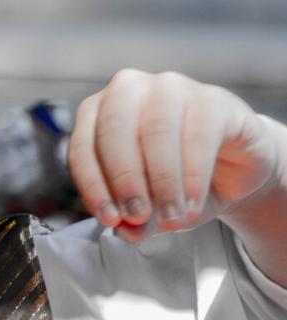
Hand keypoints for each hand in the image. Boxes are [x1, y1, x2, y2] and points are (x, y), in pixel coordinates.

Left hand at [69, 70, 286, 243]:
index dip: (93, 186)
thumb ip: (133, 218)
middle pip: (115, 133)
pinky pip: (198, 136)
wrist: (235, 171)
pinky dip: (193, 176)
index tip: (109, 218)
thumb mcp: (150, 206)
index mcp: (98, 112)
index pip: (83, 147)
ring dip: (162, 182)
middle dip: (125, 181)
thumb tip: (125, 230)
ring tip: (172, 217)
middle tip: (138, 216)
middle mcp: (129, 90)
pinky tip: (192, 203)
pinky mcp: (213, 99)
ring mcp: (171, 89)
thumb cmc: (178, 179)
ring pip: (156, 133)